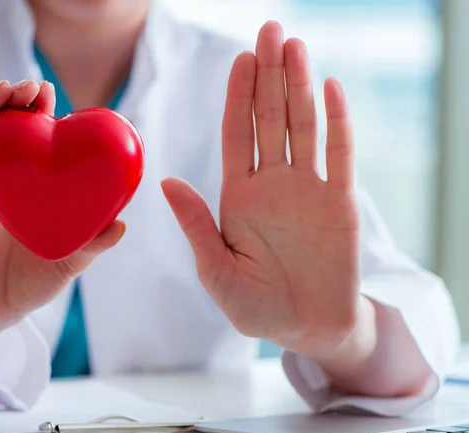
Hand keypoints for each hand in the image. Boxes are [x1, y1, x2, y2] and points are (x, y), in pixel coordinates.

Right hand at [0, 80, 124, 375]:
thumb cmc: (29, 284)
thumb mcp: (68, 262)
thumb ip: (93, 244)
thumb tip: (122, 225)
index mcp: (31, 190)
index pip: (36, 143)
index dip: (43, 116)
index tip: (54, 97)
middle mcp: (4, 183)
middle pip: (8, 131)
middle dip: (18, 102)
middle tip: (32, 87)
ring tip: (8, 90)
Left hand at [162, 22, 363, 360]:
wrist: (306, 327)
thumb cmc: (256, 307)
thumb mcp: (217, 270)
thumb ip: (196, 225)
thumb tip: (165, 182)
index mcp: (239, 196)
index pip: (237, 135)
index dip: (238, 97)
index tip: (241, 59)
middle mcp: (273, 184)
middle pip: (269, 118)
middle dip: (269, 75)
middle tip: (270, 30)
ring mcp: (308, 189)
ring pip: (303, 126)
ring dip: (300, 86)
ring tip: (295, 46)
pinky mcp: (340, 202)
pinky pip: (341, 154)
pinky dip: (338, 122)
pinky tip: (331, 89)